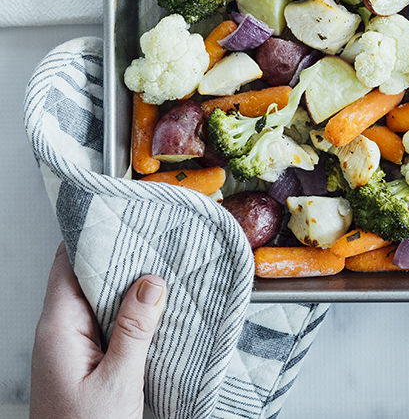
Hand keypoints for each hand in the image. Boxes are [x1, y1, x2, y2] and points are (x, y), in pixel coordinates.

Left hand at [30, 243, 166, 418]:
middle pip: (86, 277)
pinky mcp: (87, 362)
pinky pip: (108, 322)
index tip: (120, 212)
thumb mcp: (117, 382)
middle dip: (120, 254)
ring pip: (100, 300)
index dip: (91, 234)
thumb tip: (151, 281)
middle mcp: (60, 334)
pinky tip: (158, 305)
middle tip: (155, 232)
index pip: (67, 264)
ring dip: (129, 283)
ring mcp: (72, 348)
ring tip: (164, 261)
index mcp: (58, 330)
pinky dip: (131, 309)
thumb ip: (134, 329)